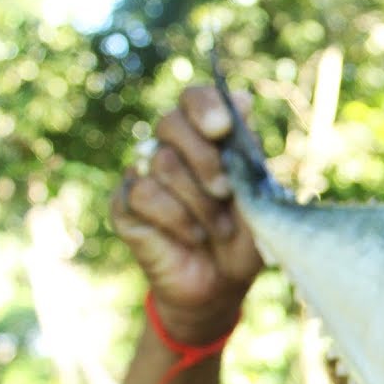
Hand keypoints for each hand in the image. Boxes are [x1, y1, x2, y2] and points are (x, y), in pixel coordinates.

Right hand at [112, 86, 262, 341]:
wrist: (223, 285)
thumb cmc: (244, 238)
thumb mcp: (257, 196)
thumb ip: (246, 151)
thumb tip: (240, 99)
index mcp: (206, 140)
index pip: (194, 98)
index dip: (204, 105)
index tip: (222, 127)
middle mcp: (171, 149)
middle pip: (172, 122)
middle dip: (205, 158)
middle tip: (225, 190)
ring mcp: (144, 175)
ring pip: (163, 162)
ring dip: (200, 201)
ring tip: (219, 228)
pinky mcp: (126, 204)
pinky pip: (145, 194)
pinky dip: (178, 218)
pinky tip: (195, 236)